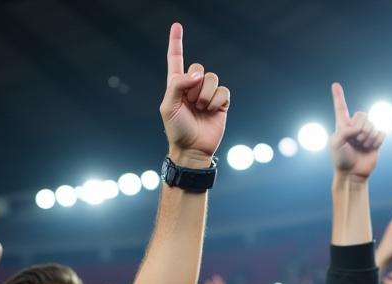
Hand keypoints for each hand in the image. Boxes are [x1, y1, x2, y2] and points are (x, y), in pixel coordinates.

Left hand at [159, 24, 229, 167]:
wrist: (192, 150)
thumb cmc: (177, 130)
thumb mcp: (168, 106)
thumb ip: (178, 85)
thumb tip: (198, 74)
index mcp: (176, 85)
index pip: (176, 59)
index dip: (176, 42)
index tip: (177, 25)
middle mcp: (193, 86)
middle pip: (198, 67)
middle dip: (194, 86)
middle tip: (191, 104)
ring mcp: (207, 94)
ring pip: (212, 78)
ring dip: (205, 96)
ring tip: (200, 110)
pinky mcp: (221, 102)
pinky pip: (223, 90)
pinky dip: (216, 101)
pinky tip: (211, 112)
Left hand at [330, 83, 384, 179]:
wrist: (352, 174)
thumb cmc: (341, 160)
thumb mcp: (336, 143)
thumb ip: (346, 130)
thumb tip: (361, 128)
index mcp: (342, 126)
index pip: (340, 108)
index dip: (338, 96)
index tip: (335, 85)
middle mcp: (354, 127)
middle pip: (363, 114)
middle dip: (360, 128)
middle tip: (356, 142)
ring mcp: (366, 133)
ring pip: (372, 124)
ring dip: (367, 138)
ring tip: (362, 147)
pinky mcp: (376, 140)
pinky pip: (381, 132)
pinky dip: (377, 141)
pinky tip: (371, 148)